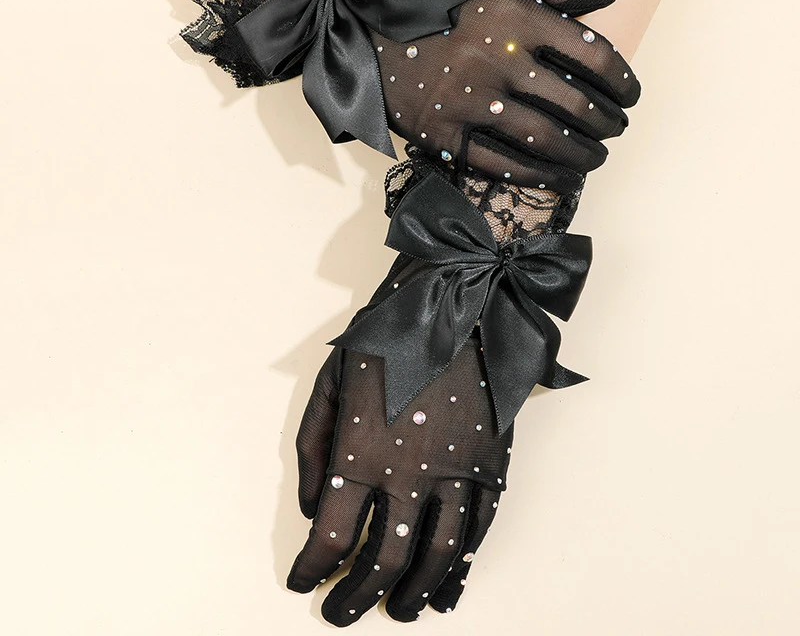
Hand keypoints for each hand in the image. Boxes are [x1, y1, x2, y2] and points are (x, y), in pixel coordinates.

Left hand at [288, 335, 511, 624]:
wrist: (454, 304)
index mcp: (359, 451)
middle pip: (383, 559)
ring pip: (436, 557)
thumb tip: (307, 505)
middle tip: (341, 616)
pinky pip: (477, 533)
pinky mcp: (490, 466)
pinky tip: (446, 589)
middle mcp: (408, 472)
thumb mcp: (329, 383)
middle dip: (356, 598)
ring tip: (397, 612)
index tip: (304, 583)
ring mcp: (456, 472)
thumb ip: (311, 448)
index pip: (329, 535)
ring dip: (413, 595)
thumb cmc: (385, 340)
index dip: (312, 569)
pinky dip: (460, 569)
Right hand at [373, 0, 640, 190]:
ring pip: (546, 142)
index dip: (624, 83)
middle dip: (608, 125)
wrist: (357, 24)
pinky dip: (539, 177)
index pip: (594, 56)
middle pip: (576, 106)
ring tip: (596, 158)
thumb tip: (600, 2)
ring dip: (583, 156)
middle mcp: (497, 61)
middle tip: (615, 130)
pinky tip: (561, 179)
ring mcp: (468, 103)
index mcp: (516, 17)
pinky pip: (501, 164)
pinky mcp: (442, 135)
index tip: (630, 96)